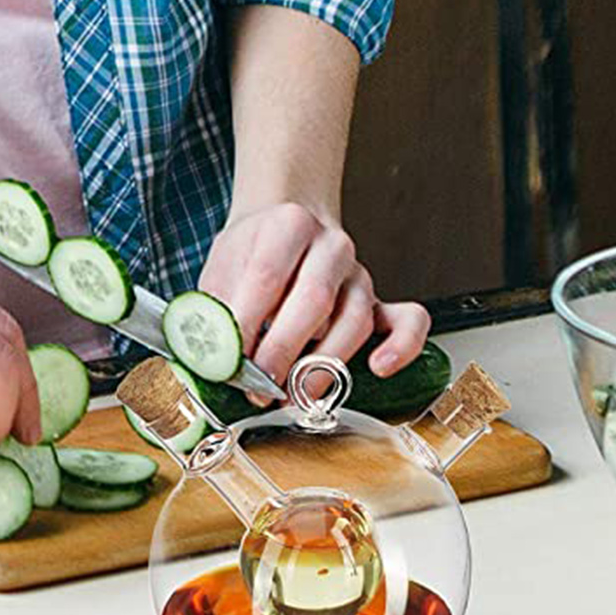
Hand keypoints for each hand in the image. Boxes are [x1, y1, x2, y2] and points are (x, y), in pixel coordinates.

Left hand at [198, 203, 430, 389]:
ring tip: (294, 394)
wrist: (286, 220)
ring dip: (323, 365)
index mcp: (289, 224)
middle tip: (259, 386)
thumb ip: (215, 309)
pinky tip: (379, 367)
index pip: (266, 276)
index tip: (228, 359)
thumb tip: (208, 360)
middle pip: (313, 299)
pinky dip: (401, 346)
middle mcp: (331, 246)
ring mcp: (359, 273)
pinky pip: (408, 320)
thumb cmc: (253, 252)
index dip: (245, 323)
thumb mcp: (223, 266)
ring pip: (355, 319)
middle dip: (283, 350)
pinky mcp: (377, 300)